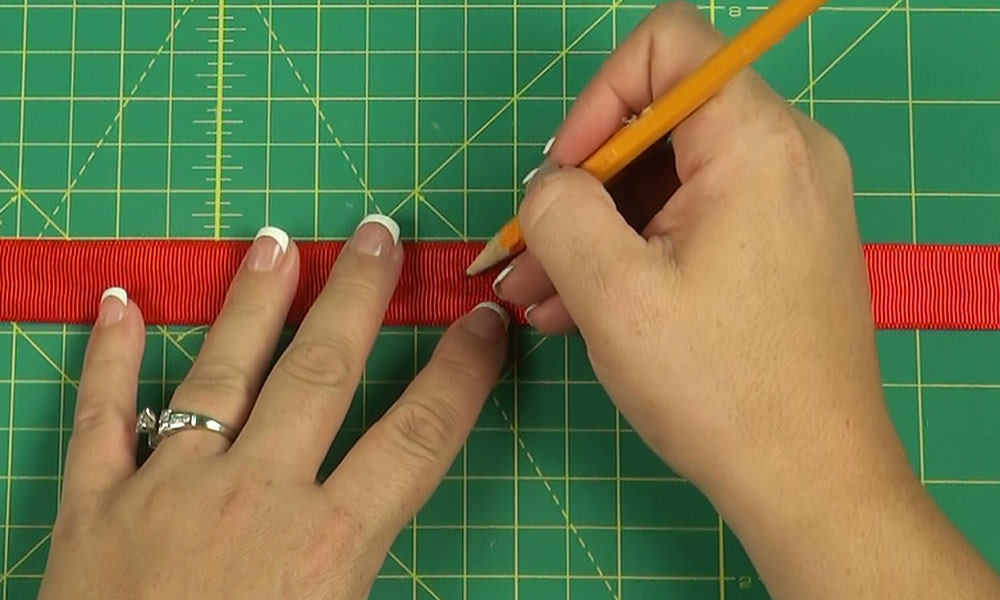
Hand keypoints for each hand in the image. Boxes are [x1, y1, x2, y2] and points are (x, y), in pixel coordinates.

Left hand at [39, 218, 508, 598]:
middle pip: (322, 374)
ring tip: (275, 242)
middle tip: (376, 233)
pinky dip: (105, 358)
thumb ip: (379, 583)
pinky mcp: (91, 507)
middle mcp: (253, 498)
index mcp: (326, 548)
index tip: (485, 322)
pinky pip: (99, 417)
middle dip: (356, 297)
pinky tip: (114, 303)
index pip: (416, 435)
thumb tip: (412, 545)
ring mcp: (167, 492)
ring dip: (253, 302)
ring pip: (220, 372)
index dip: (460, 371)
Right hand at [494, 3, 999, 597]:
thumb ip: (558, 211)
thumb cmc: (721, 389)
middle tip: (526, 255)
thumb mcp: (612, 292)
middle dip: (581, 188)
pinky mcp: (779, 248)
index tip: (561, 175)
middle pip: (658, 124)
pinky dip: (636, 254)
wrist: (812, 483)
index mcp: (756, 142)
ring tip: (540, 298)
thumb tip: (549, 187)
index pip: (667, 47)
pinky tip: (582, 309)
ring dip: (596, 232)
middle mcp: (786, 156)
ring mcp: (788, 204)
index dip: (596, 99)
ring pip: (667, 184)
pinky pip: (693, 223)